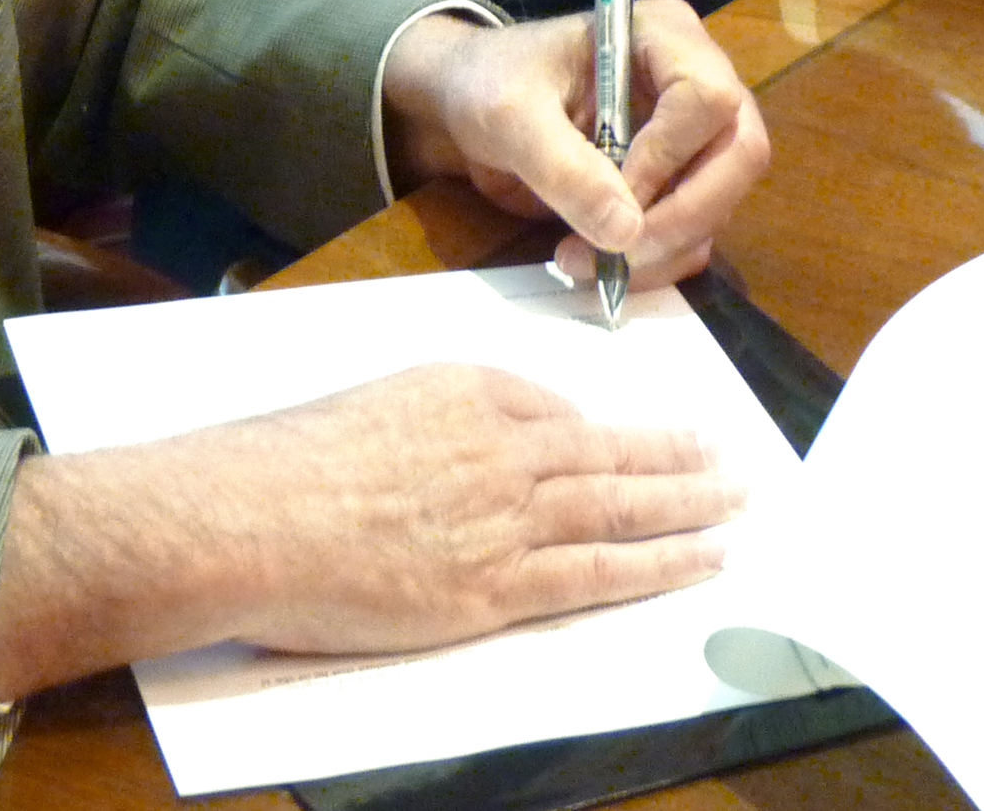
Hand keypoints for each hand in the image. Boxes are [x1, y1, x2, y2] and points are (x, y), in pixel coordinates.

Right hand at [0, 363, 741, 695]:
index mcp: (468, 392)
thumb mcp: (372, 400)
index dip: (610, 430)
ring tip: (732, 505)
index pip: (555, 410)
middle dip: (676, 458)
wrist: (252, 517)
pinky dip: (655, 566)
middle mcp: (502, 448)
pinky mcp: (493, 590)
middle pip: (608, 454)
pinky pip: (594, 575)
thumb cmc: (288, 462)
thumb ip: (439, 414)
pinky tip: (696, 561)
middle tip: (729, 461)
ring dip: (686, 507)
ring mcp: (505, 520)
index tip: (647, 436)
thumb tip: (485, 437)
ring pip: (618, 509)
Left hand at [379, 5, 768, 289]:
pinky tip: (597, 261)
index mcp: (663, 34)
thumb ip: (563, 167)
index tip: (611, 194)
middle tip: (615, 255)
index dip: (667, 156)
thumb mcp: (509, 116)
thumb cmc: (491, 83)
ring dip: (661, 250)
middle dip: (681, 218)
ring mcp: (694, 136)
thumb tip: (625, 231)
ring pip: (720, 205)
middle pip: (738, 155)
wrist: (471, 103)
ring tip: (582, 261)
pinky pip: (694, 232)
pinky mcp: (679, 182)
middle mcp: (697, 79)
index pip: (707, 97)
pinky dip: (654, 261)